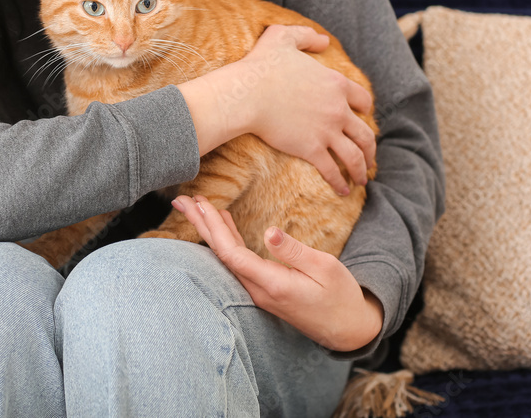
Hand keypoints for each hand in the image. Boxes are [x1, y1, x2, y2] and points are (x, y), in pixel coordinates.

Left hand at [171, 194, 383, 352]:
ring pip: (227, 258)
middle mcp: (258, 290)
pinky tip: (221, 225)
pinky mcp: (264, 290)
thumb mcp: (325, 268)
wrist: (349, 329)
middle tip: (181, 201)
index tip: (201, 204)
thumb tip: (269, 231)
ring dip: (210, 231)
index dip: (213, 228)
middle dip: (200, 226)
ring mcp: (259, 292)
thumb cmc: (340, 296)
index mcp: (272, 284)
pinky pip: (238, 262)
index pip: (232, 254)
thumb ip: (294, 251)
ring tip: (195, 207)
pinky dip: (228, 240)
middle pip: (221, 255)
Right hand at [236, 24, 375, 195]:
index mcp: (336, 84)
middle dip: (370, 148)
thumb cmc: (261, 66)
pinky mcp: (312, 150)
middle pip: (365, 133)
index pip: (362, 99)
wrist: (246, 94)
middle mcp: (338, 109)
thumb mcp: (283, 37)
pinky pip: (332, 170)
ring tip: (362, 179)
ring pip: (355, 155)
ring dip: (361, 169)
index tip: (362, 117)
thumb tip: (323, 41)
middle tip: (370, 158)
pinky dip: (340, 182)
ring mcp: (327, 131)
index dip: (364, 109)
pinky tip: (343, 191)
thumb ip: (306, 36)